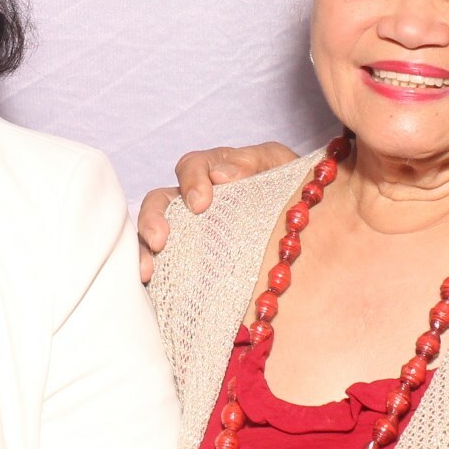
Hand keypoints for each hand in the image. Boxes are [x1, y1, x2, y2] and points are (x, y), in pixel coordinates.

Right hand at [136, 143, 299, 281]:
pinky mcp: (188, 261)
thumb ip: (253, 161)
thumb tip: (223, 175)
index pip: (190, 167)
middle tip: (160, 240)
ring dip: (143, 251)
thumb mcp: (278, 164)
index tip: (200, 203)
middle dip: (153, 219)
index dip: (190, 181)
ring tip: (146, 272)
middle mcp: (192, 202)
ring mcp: (188, 233)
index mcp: (213, 173)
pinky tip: (151, 288)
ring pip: (151, 235)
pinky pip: (163, 265)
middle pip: (159, 202)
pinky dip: (152, 274)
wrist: (306, 226)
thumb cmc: (288, 187)